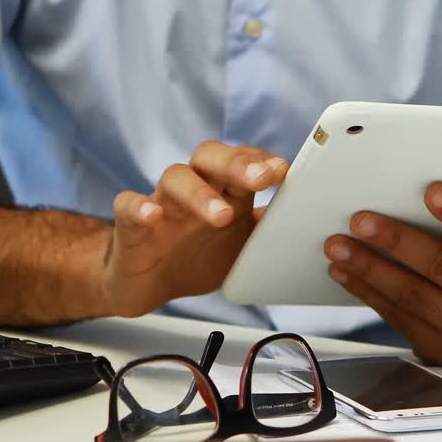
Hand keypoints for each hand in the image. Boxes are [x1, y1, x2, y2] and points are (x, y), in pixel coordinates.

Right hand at [101, 141, 287, 316]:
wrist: (147, 284)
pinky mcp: (130, 226)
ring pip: (175, 177)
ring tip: (221, 215)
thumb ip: (270, 229)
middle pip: (211, 157)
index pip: (242, 160)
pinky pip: (129, 205)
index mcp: (222, 191)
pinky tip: (153, 216)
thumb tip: (312, 219)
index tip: (285, 171)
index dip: (261, 161)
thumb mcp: (242, 246)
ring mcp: (160, 204)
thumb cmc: (197, 256)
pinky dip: (139, 207)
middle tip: (262, 179)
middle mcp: (193, 189)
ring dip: (200, 193)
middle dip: (237, 164)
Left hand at [324, 183, 441, 365]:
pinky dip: (366, 292)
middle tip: (360, 220)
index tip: (431, 191)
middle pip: (441, 266)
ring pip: (411, 295)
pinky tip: (343, 272)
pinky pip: (397, 316)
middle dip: (397, 241)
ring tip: (337, 246)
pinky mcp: (440, 347)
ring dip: (369, 269)